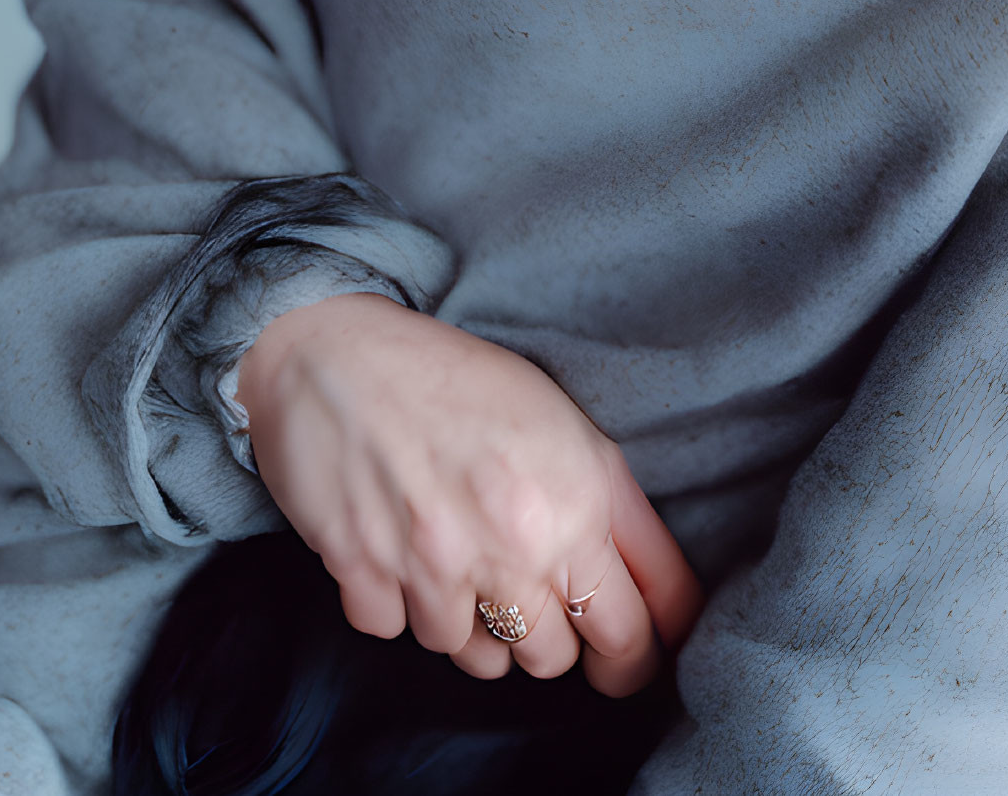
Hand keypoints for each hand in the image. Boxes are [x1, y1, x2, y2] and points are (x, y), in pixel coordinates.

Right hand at [233, 292, 702, 693]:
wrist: (339, 349)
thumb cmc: (460, 379)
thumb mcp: (568, 427)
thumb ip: (619, 515)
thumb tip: (667, 606)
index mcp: (574, 503)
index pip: (630, 632)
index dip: (636, 654)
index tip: (626, 658)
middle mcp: (510, 544)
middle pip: (553, 658)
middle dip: (550, 632)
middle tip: (532, 586)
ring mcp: (432, 565)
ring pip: (476, 659)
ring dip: (474, 621)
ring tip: (462, 553)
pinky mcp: (363, 576)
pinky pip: (397, 633)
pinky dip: (400, 602)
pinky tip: (400, 546)